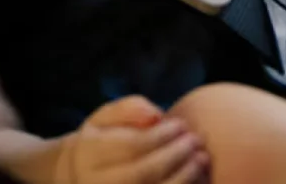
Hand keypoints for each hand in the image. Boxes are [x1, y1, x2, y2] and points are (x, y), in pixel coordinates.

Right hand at [55, 96, 207, 183]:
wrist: (84, 174)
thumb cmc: (103, 140)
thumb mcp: (107, 116)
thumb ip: (129, 108)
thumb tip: (155, 115)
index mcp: (89, 154)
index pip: (132, 146)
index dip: (162, 135)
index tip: (181, 124)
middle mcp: (96, 182)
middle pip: (144, 172)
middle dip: (176, 155)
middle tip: (196, 140)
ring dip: (184, 176)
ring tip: (201, 159)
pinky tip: (197, 178)